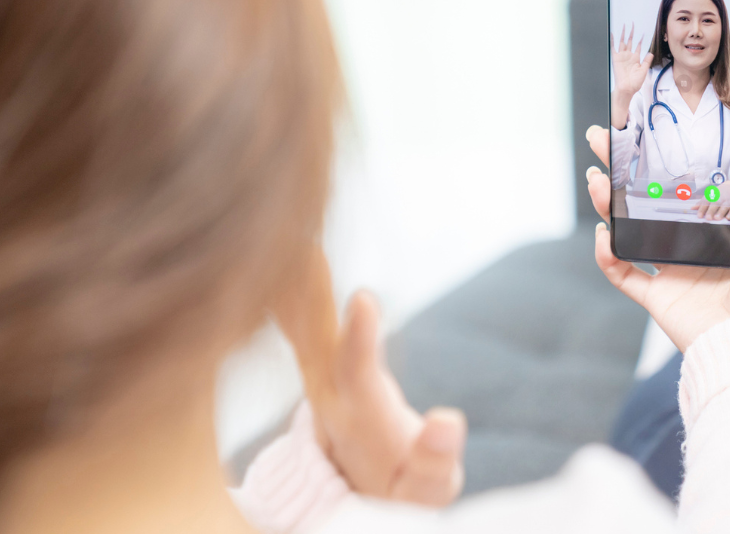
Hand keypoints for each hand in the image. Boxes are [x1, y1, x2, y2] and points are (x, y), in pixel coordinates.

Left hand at [275, 257, 465, 505]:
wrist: (362, 499)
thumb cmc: (407, 490)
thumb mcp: (428, 489)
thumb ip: (436, 459)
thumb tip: (447, 421)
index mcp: (361, 417)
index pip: (356, 374)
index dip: (359, 339)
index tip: (362, 297)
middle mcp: (330, 394)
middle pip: (316, 337)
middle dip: (312, 292)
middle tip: (306, 242)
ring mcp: (318, 378)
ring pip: (301, 322)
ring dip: (294, 280)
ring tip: (289, 231)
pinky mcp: (316, 366)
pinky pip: (298, 320)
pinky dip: (289, 287)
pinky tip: (282, 250)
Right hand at [584, 103, 729, 350]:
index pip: (694, 173)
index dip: (670, 148)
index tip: (652, 121)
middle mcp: (701, 238)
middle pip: (653, 193)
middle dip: (625, 165)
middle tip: (605, 138)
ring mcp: (677, 266)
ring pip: (631, 226)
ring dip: (610, 201)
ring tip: (597, 177)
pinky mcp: (659, 294)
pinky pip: (622, 271)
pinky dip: (606, 253)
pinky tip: (604, 233)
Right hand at [611, 23, 653, 128]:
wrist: (627, 88)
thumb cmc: (635, 83)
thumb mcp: (644, 71)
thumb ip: (647, 61)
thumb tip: (651, 52)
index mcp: (636, 59)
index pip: (638, 46)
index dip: (641, 40)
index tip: (644, 33)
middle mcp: (628, 56)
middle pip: (630, 41)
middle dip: (631, 33)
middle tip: (633, 24)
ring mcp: (622, 57)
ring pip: (622, 42)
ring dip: (623, 34)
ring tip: (624, 26)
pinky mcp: (615, 59)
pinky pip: (613, 48)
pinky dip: (612, 41)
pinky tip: (613, 34)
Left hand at [695, 181, 729, 220]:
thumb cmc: (719, 193)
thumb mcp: (709, 195)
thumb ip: (701, 203)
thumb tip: (692, 208)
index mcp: (712, 196)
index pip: (706, 202)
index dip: (702, 209)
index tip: (699, 215)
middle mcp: (720, 198)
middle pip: (715, 204)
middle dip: (711, 211)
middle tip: (708, 218)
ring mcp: (727, 201)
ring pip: (724, 207)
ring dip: (721, 212)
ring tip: (717, 218)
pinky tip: (728, 217)